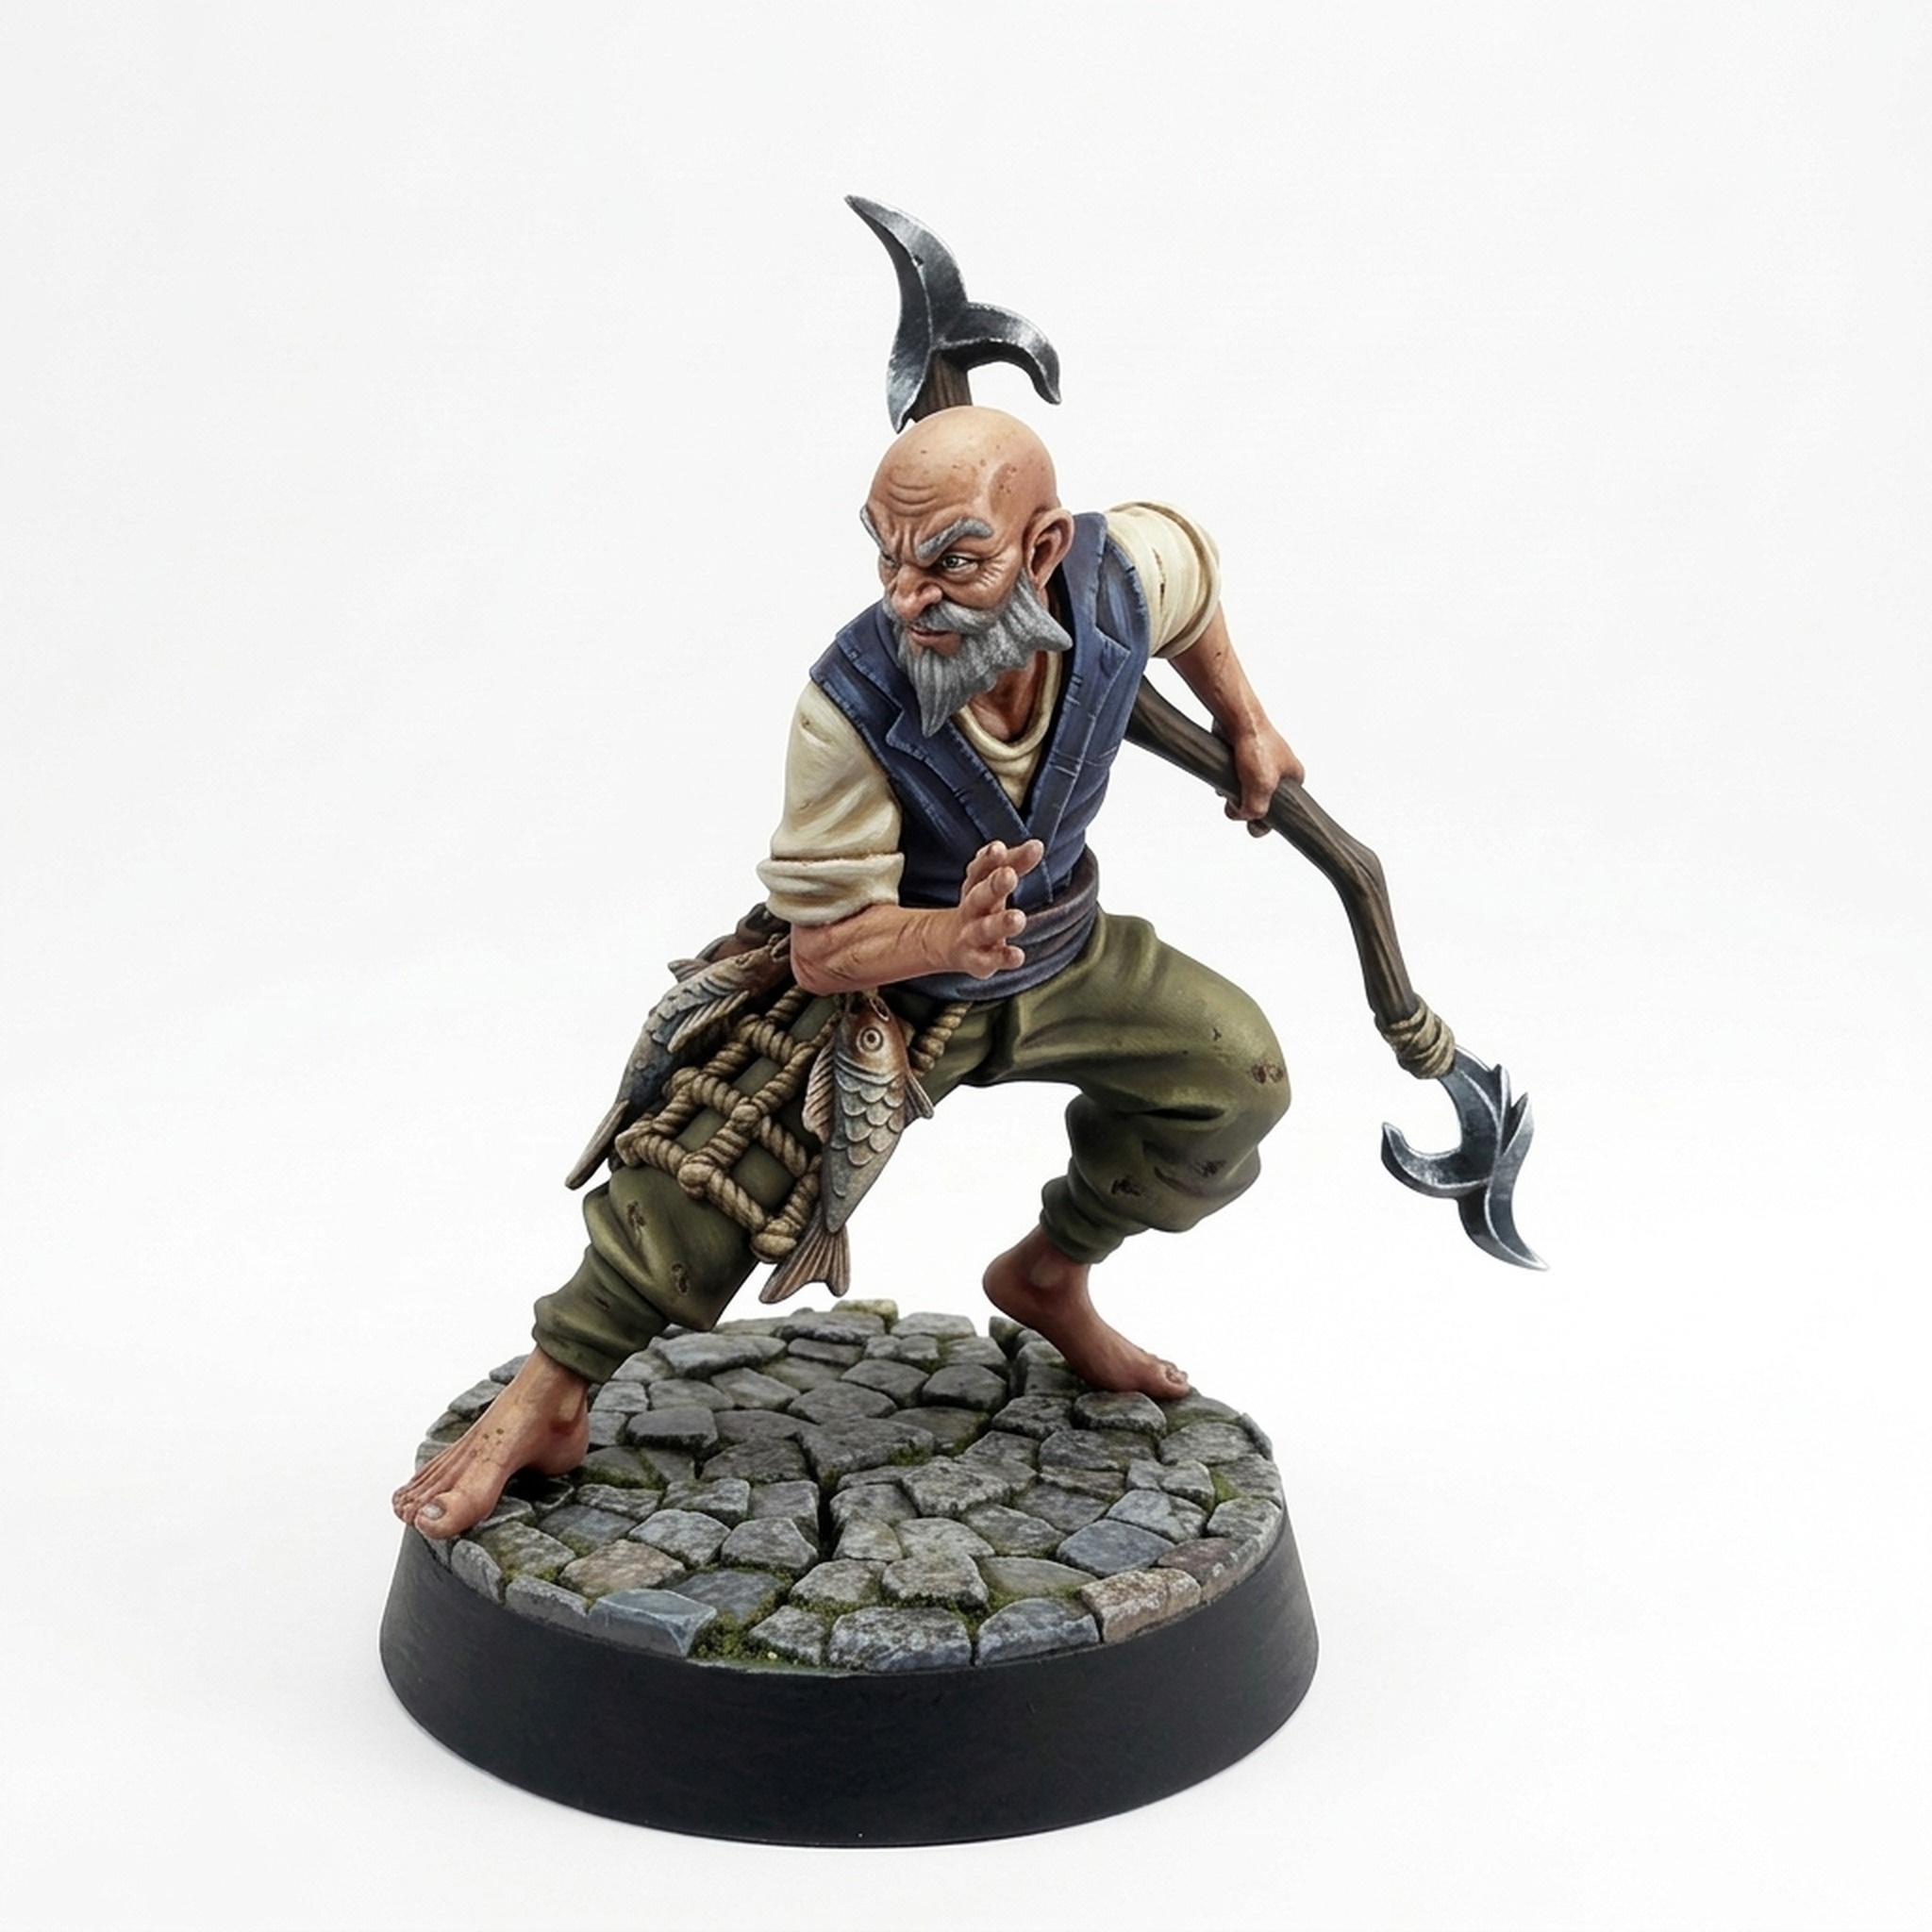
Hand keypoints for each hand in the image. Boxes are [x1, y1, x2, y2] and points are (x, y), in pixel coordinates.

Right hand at [949, 839, 1042, 977]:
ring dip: (1000, 924)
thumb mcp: (994, 881)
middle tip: (1009, 875)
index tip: (999, 848)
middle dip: (994, 885)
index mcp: (975, 885)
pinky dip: (1002, 959)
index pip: (980, 868)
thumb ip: (1015, 863)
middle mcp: (972, 908)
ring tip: (1018, 919)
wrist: (951, 942)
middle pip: (979, 895)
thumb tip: (1037, 845)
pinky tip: (1018, 956)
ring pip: (984, 929)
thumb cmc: (982, 905)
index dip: (989, 858)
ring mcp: (972, 935)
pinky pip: (988, 961)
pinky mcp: (977, 961)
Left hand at [1221, 722, 1304, 837]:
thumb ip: (1256, 811)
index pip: (1283, 815)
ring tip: (1231, 782)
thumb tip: (1244, 816)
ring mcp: (1260, 769)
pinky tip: (1223, 775)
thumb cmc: (1256, 746)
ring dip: (1233, 795)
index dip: (1265, 821)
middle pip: (1260, 807)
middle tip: (1237, 799)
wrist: (1237, 720)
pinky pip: (1233, 784)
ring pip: (1244, 797)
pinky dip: (1226, 784)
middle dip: (1245, 807)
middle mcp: (1279, 775)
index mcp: (1294, 780)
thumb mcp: (1262, 787)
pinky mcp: (1242, 763)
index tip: (1252, 821)